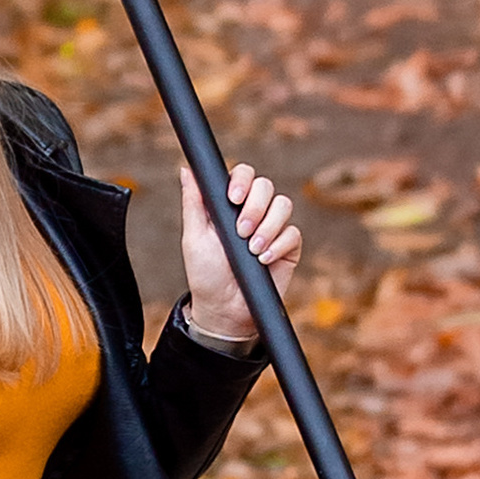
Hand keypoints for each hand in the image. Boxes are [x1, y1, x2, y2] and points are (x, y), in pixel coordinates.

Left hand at [177, 160, 301, 350]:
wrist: (224, 309)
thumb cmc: (206, 274)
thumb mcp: (194, 237)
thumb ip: (193, 202)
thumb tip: (187, 169)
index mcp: (230, 204)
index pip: (243, 175)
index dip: (241, 180)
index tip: (233, 198)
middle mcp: (253, 211)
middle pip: (265, 186)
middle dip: (255, 207)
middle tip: (241, 232)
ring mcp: (272, 228)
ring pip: (283, 205)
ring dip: (268, 226)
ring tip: (252, 250)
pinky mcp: (288, 247)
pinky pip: (292, 233)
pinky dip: (278, 245)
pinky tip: (263, 261)